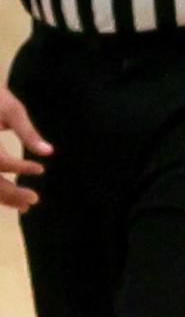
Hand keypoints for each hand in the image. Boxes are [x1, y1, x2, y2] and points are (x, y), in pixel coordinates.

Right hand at [0, 87, 52, 212]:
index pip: (1, 161)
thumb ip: (29, 133)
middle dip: (12, 193)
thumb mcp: (13, 110)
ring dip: (4, 197)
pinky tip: (11, 199)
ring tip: (26, 206)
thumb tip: (49, 152)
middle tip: (35, 200)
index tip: (41, 169)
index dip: (21, 167)